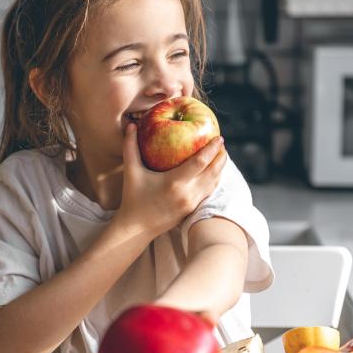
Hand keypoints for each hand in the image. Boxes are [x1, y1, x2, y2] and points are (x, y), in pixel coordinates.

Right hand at [113, 123, 226, 242]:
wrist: (136, 228)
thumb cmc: (133, 198)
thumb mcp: (131, 172)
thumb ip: (130, 147)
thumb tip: (132, 125)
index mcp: (174, 183)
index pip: (200, 162)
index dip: (211, 149)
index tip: (218, 137)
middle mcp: (187, 193)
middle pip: (213, 172)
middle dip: (221, 157)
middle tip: (221, 143)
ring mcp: (191, 203)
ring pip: (213, 183)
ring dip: (220, 168)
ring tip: (220, 155)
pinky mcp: (192, 210)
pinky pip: (208, 191)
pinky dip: (214, 179)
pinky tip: (212, 171)